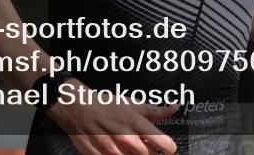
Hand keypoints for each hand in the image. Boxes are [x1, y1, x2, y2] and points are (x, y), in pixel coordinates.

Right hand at [47, 79, 178, 154]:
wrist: (78, 108)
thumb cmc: (106, 105)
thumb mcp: (132, 104)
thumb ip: (155, 110)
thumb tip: (175, 107)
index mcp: (137, 124)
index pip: (164, 144)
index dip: (169, 148)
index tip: (167, 148)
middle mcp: (127, 139)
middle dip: (150, 153)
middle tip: (144, 146)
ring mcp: (113, 151)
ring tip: (129, 147)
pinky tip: (117, 150)